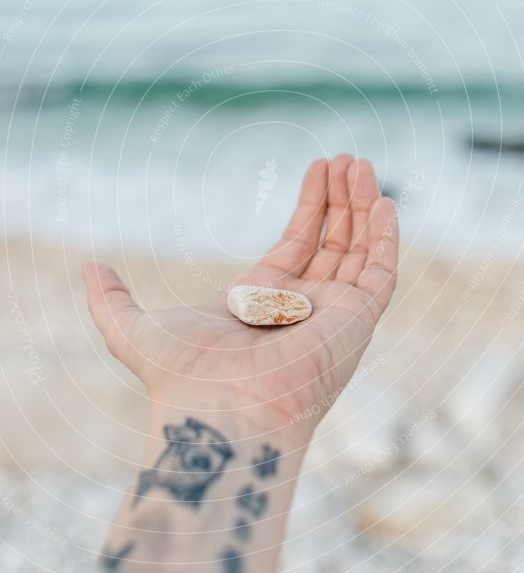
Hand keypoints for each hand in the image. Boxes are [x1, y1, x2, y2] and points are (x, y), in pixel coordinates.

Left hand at [82, 154, 397, 442]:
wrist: (218, 414)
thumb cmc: (178, 377)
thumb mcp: (131, 328)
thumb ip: (110, 296)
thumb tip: (86, 266)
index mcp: (261, 301)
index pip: (297, 243)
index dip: (309, 205)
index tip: (318, 168)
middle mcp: (303, 307)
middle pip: (332, 241)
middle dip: (341, 199)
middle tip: (346, 157)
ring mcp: (334, 315)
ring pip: (358, 250)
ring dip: (364, 207)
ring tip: (361, 164)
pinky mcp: (358, 321)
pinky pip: (381, 273)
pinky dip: (387, 238)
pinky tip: (384, 203)